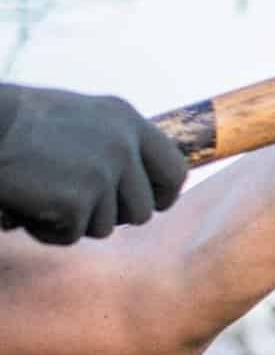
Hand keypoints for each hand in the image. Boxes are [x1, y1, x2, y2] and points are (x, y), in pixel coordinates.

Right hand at [0, 84, 189, 244]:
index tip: (148, 203)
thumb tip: (144, 186)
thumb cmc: (19, 125)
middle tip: (76, 202)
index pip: (175, 170)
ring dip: (74, 221)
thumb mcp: (80, 119)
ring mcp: (102, 173)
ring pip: (106, 227)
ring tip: (42, 193)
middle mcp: (122, 144)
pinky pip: (71, 235)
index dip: (162, 194)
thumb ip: (115, 144)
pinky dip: (46, 229)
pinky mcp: (76, 200)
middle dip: (112, 215)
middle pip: (142, 210)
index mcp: (126, 120)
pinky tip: (27, 204)